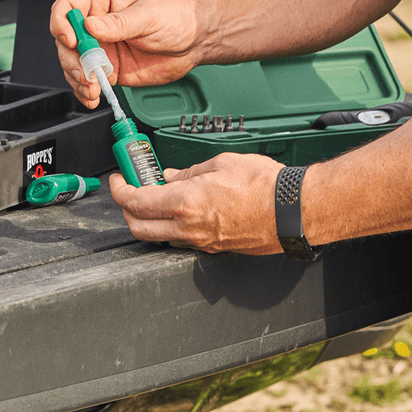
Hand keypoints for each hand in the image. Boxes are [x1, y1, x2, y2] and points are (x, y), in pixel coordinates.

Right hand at [49, 0, 202, 108]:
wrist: (195, 40)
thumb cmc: (177, 15)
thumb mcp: (149, 14)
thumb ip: (120, 22)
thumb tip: (91, 26)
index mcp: (104, 0)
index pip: (69, 7)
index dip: (62, 23)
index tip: (72, 39)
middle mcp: (98, 25)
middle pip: (66, 41)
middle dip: (71, 59)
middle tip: (86, 72)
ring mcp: (103, 48)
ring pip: (74, 64)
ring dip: (77, 78)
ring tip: (92, 88)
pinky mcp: (110, 69)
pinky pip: (90, 80)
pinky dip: (86, 91)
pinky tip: (92, 96)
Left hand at [109, 152, 284, 254]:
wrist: (293, 210)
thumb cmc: (264, 185)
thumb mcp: (221, 163)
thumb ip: (189, 172)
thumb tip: (171, 176)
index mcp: (185, 203)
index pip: (135, 202)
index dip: (120, 190)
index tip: (119, 180)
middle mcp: (188, 227)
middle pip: (139, 228)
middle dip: (126, 210)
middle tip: (129, 192)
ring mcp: (201, 241)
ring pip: (160, 237)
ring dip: (150, 220)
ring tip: (156, 199)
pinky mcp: (215, 248)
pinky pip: (183, 240)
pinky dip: (173, 226)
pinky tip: (182, 209)